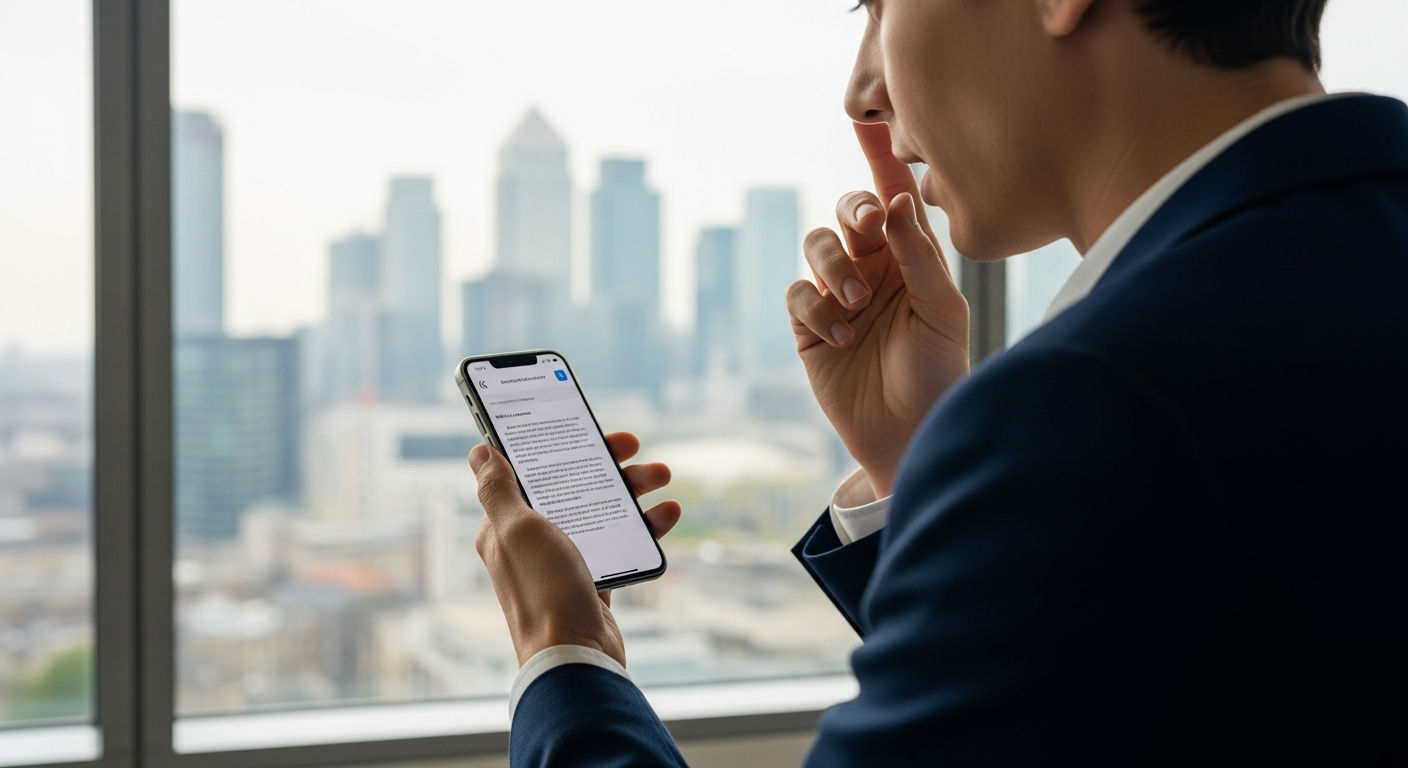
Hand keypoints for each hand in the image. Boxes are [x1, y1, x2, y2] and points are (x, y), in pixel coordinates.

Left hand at [469, 432, 679, 666]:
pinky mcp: (592, 583)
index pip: (530, 472)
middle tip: (634, 447)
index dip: (558, 446)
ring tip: (662, 476)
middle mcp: (532, 543)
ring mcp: (564, 563)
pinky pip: (620, 544)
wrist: (577, 658)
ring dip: (632, 491)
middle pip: (571, 488)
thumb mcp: (519, 531)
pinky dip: (643, 528)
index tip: (587, 428)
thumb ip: (498, 491)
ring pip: (601, 512)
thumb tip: (479, 453)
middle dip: (606, 464)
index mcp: (506, 527)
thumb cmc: (544, 593)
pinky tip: (666, 515)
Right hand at [787, 122, 969, 497]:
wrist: (909, 432)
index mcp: (909, 256)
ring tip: (854, 301)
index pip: (890, 198)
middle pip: (846, 212)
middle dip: (851, 210)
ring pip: (815, 247)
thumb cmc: (939, 370)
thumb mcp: (942, 310)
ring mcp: (837, 296)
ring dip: (832, 265)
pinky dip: (816, 308)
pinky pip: (798, 296)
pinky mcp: (809, 327)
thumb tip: (894, 201)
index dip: (877, 157)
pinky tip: (840, 335)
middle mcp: (872, 268)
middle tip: (866, 226)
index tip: (866, 119)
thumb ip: (919, 255)